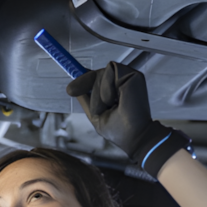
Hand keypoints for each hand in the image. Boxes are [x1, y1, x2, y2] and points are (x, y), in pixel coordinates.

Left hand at [66, 61, 189, 176]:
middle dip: (93, 92)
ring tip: (113, 104)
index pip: (96, 77)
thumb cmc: (120, 130)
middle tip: (104, 105)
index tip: (70, 90)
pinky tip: (116, 99)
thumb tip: (70, 88)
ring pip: (101, 72)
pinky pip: (110, 70)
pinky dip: (107, 87)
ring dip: (100, 92)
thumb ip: (86, 99)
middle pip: (95, 74)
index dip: (83, 78)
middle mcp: (122, 81)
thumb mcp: (96, 114)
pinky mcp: (133, 74)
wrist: (136, 137)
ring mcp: (128, 76)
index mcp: (115, 90)